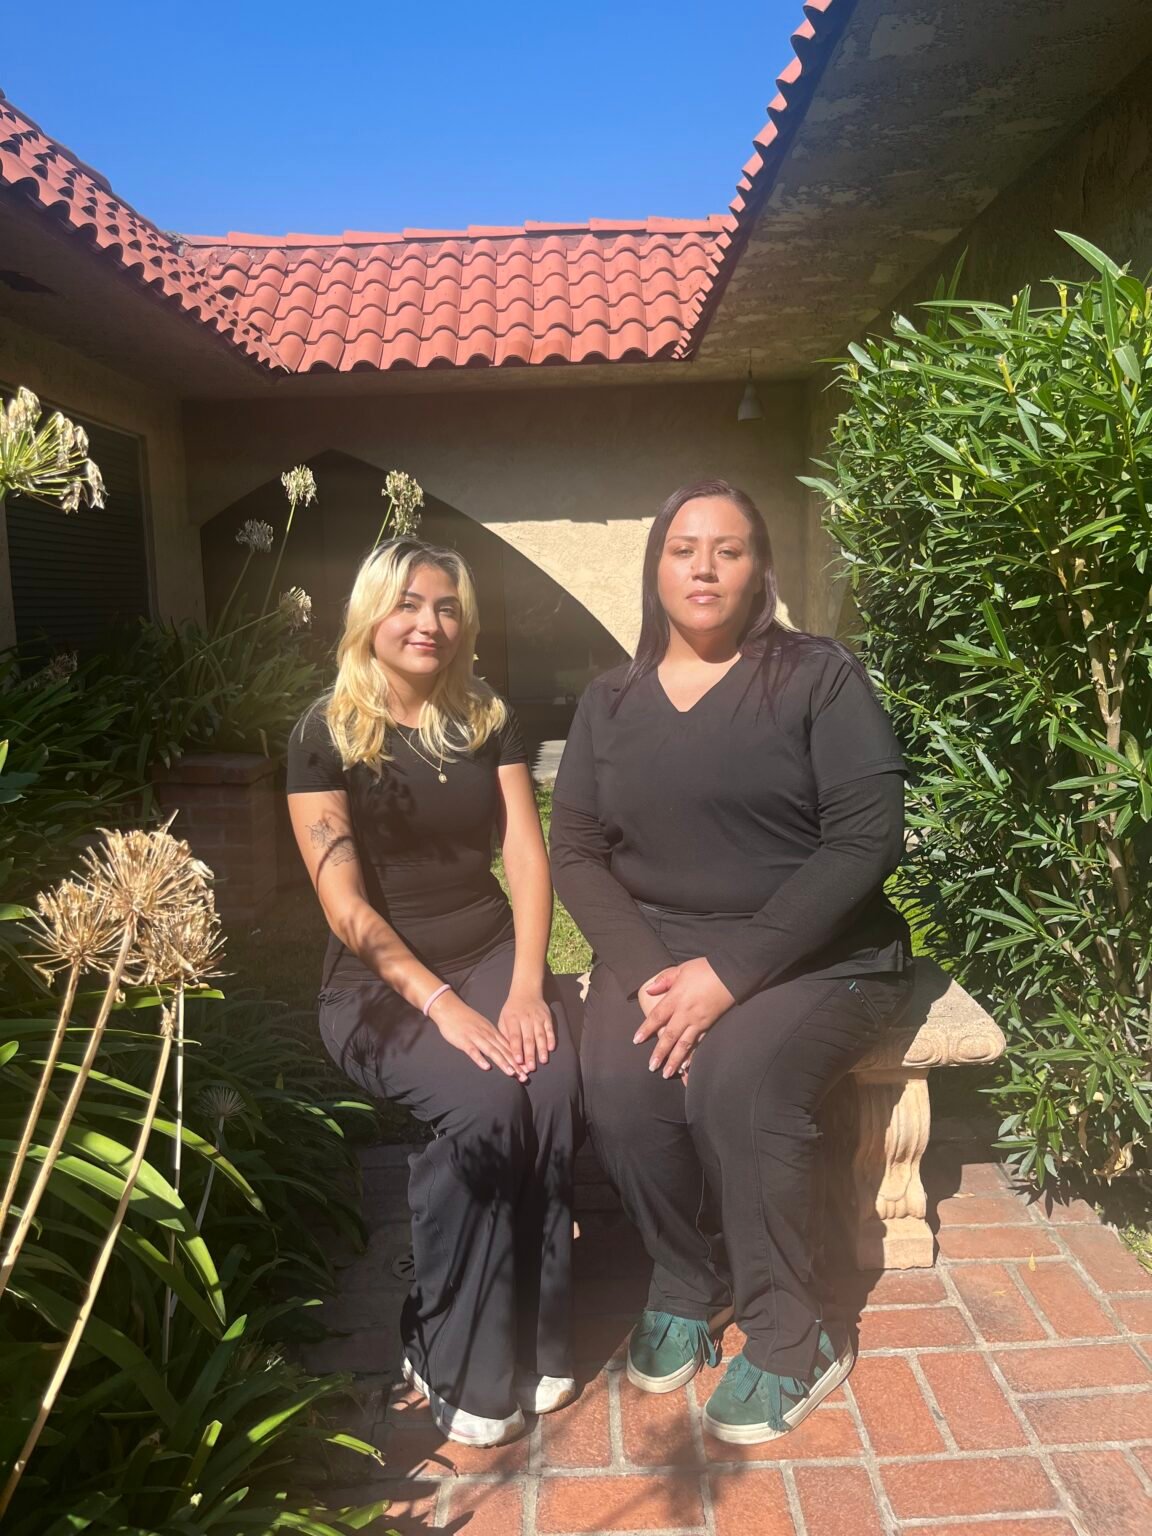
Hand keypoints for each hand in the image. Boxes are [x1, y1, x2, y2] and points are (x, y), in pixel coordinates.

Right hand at [428, 991, 528, 1080]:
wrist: (450, 1009)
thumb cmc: (466, 1020)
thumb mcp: (483, 1027)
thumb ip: (492, 1038)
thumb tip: (503, 1050)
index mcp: (492, 1032)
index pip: (508, 1047)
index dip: (518, 1059)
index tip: (527, 1070)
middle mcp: (487, 1035)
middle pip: (503, 1051)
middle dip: (515, 1064)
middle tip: (524, 1076)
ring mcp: (475, 1037)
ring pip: (491, 1051)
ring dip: (502, 1062)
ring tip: (512, 1073)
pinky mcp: (463, 1041)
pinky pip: (473, 1051)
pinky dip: (480, 1059)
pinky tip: (486, 1067)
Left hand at [498, 984, 555, 1070]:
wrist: (526, 991)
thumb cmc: (512, 1010)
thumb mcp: (503, 1018)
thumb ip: (505, 1034)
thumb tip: (508, 1052)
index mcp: (513, 1019)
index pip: (515, 1036)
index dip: (516, 1049)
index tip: (518, 1061)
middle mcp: (526, 1019)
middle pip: (528, 1039)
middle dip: (530, 1054)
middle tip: (531, 1068)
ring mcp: (538, 1018)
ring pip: (540, 1035)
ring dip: (542, 1049)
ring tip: (543, 1061)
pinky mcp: (547, 1017)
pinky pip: (550, 1029)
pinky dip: (551, 1039)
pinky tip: (551, 1048)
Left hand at [633, 957, 735, 1078]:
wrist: (732, 973)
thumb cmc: (705, 969)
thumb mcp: (681, 969)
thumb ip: (664, 980)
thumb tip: (648, 990)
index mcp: (676, 998)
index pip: (657, 1016)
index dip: (646, 1029)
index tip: (637, 1040)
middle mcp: (685, 1012)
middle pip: (669, 1035)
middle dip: (660, 1053)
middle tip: (651, 1067)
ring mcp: (699, 1020)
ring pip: (684, 1044)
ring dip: (675, 1060)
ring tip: (667, 1073)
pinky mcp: (709, 1024)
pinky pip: (699, 1043)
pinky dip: (692, 1055)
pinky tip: (686, 1066)